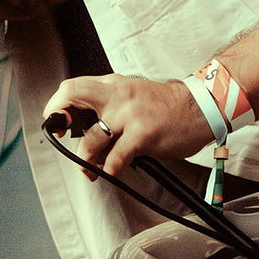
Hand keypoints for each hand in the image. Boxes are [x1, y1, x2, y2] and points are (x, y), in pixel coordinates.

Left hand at [43, 73, 213, 181]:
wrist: (201, 107)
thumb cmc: (167, 106)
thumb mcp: (133, 95)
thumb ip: (109, 104)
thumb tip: (85, 127)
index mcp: (114, 85)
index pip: (74, 86)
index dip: (58, 104)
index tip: (57, 121)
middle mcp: (118, 95)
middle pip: (73, 94)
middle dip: (59, 116)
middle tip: (61, 135)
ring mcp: (130, 114)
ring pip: (92, 137)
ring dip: (86, 159)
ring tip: (90, 169)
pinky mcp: (142, 134)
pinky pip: (116, 157)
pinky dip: (110, 170)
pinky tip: (113, 172)